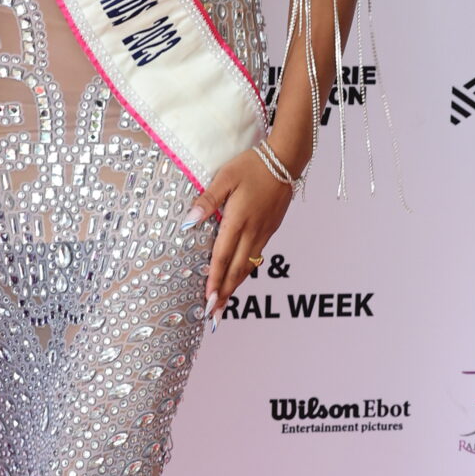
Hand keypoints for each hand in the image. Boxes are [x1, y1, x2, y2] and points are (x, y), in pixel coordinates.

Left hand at [186, 148, 292, 318]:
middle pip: (236, 270)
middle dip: (224, 293)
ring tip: (225, 303)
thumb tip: (189, 221)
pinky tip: (239, 277)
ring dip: (235, 286)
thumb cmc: (253, 165)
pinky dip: (246, 272)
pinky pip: (256, 257)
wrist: (285, 161)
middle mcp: (252, 231)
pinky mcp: (270, 229)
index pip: (222, 257)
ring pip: (248, 266)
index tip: (208, 300)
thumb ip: (207, 200)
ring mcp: (264, 232)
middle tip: (214, 314)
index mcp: (238, 220)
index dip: (214, 280)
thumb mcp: (225, 177)